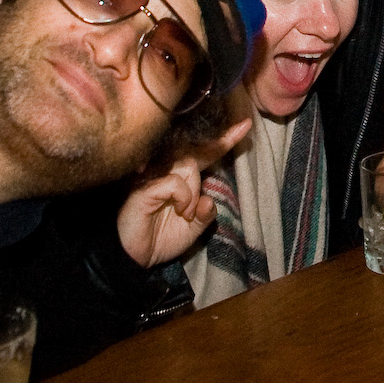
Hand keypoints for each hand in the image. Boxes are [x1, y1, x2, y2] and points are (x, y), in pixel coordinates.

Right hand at [115, 112, 250, 267]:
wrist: (137, 258)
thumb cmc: (162, 239)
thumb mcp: (194, 229)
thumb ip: (206, 214)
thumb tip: (209, 200)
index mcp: (180, 178)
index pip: (204, 154)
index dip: (224, 139)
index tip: (246, 124)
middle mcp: (166, 171)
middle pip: (196, 154)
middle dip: (215, 154)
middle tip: (222, 162)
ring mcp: (154, 176)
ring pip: (188, 165)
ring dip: (195, 192)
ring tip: (186, 214)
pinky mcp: (145, 187)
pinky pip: (175, 182)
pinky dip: (184, 198)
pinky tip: (181, 211)